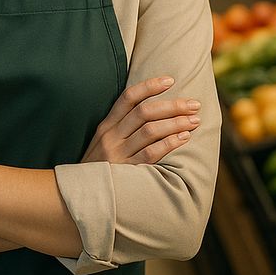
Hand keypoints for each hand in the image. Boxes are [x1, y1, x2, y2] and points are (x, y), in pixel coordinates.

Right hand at [81, 76, 200, 164]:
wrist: (81, 194)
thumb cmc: (99, 166)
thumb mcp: (103, 141)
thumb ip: (122, 126)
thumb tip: (152, 110)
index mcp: (106, 125)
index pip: (129, 98)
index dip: (150, 86)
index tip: (170, 80)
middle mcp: (111, 136)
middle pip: (144, 112)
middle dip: (172, 105)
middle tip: (194, 104)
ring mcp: (118, 153)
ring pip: (150, 130)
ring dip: (176, 123)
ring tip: (194, 120)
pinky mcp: (126, 171)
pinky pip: (151, 153)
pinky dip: (169, 143)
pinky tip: (184, 137)